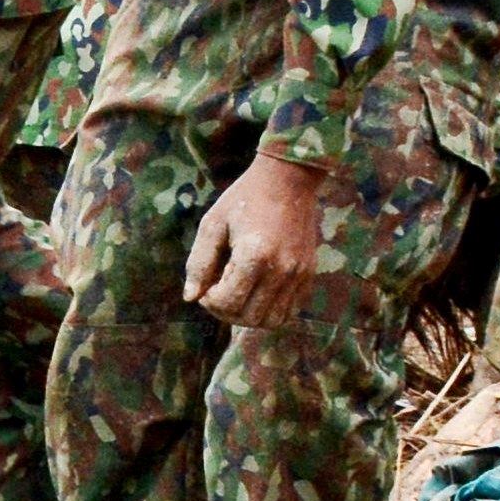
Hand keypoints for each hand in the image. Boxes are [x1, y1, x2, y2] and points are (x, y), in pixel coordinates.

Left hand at [184, 153, 327, 328]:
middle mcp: (281, 269)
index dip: (209, 301)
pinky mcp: (309, 273)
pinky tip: (255, 292)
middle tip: (216, 293)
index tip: (205, 285)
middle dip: (225, 312)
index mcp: (254, 255)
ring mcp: (299, 274)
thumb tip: (190, 297)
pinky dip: (270, 310)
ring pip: (272, 320)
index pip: (228, 302)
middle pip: (250, 317)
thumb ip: (199, 262)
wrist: (288, 180)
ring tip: (235, 295)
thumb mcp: (212, 224)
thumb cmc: (244, 199)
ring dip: (248, 315)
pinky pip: (291, 310)